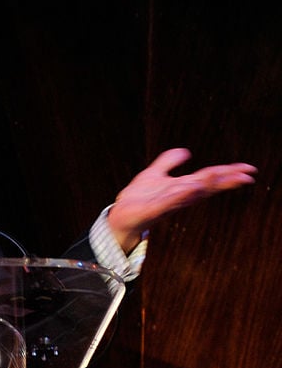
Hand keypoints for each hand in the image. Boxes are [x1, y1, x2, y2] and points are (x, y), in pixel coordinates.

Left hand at [107, 148, 257, 251]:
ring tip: (220, 174)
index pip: (209, 178)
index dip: (228, 173)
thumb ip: (168, 162)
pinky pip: (168, 202)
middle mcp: (178, 196)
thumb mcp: (154, 174)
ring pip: (190, 193)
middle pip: (206, 186)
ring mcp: (166, 203)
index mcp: (182, 187)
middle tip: (247, 174)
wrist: (120, 216)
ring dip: (206, 184)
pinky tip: (191, 186)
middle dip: (226, 180)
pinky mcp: (151, 210)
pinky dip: (180, 195)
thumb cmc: (139, 198)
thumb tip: (185, 151)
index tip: (249, 169)